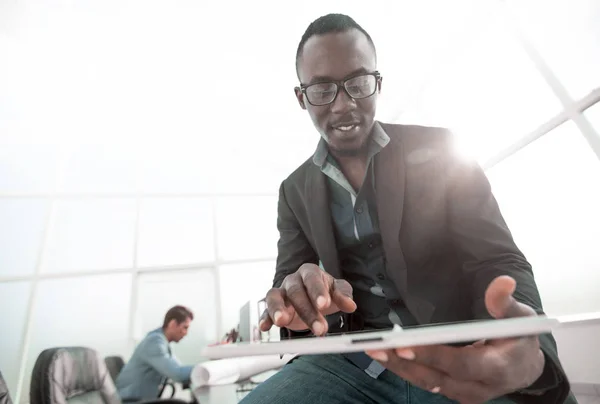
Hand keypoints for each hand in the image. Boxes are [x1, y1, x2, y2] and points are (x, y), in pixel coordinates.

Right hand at [259, 263, 356, 335]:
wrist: (312, 297)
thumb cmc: (325, 292)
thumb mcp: (337, 290)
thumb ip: (343, 295)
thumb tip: (350, 305)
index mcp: (310, 272)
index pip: (312, 278)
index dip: (317, 291)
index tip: (324, 305)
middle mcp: (293, 280)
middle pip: (296, 292)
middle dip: (307, 311)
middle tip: (319, 328)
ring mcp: (281, 292)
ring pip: (274, 297)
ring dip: (278, 309)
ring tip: (281, 322)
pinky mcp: (273, 307)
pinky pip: (265, 310)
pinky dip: (264, 318)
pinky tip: (265, 327)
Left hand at [366, 276, 544, 403]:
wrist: (526, 368)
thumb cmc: (521, 338)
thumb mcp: (521, 317)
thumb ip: (506, 303)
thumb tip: (502, 282)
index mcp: (498, 368)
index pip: (461, 364)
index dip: (433, 356)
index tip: (404, 346)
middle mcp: (480, 387)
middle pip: (437, 378)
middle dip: (404, 362)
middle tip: (376, 347)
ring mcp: (466, 394)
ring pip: (428, 383)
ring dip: (399, 367)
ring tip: (373, 350)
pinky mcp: (455, 393)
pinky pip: (428, 383)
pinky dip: (406, 370)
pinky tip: (387, 356)